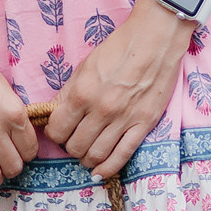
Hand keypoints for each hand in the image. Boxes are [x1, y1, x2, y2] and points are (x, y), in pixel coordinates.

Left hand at [42, 0, 190, 177]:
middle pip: (74, 146)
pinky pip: (122, 155)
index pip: (57, 130)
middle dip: (70, 146)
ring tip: (87, 152)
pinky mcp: (144, 124)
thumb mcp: (85, 66)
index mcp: (82, 93)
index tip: (60, 130)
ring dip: (87, 158)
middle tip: (75, 139)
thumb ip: (68, 92)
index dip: (55, 133)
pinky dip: (107, 168)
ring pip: (95, 155)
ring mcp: (124, 119)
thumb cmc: (119, 47)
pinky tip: (99, 172)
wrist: (156, 39)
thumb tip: (54, 113)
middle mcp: (101, 110)